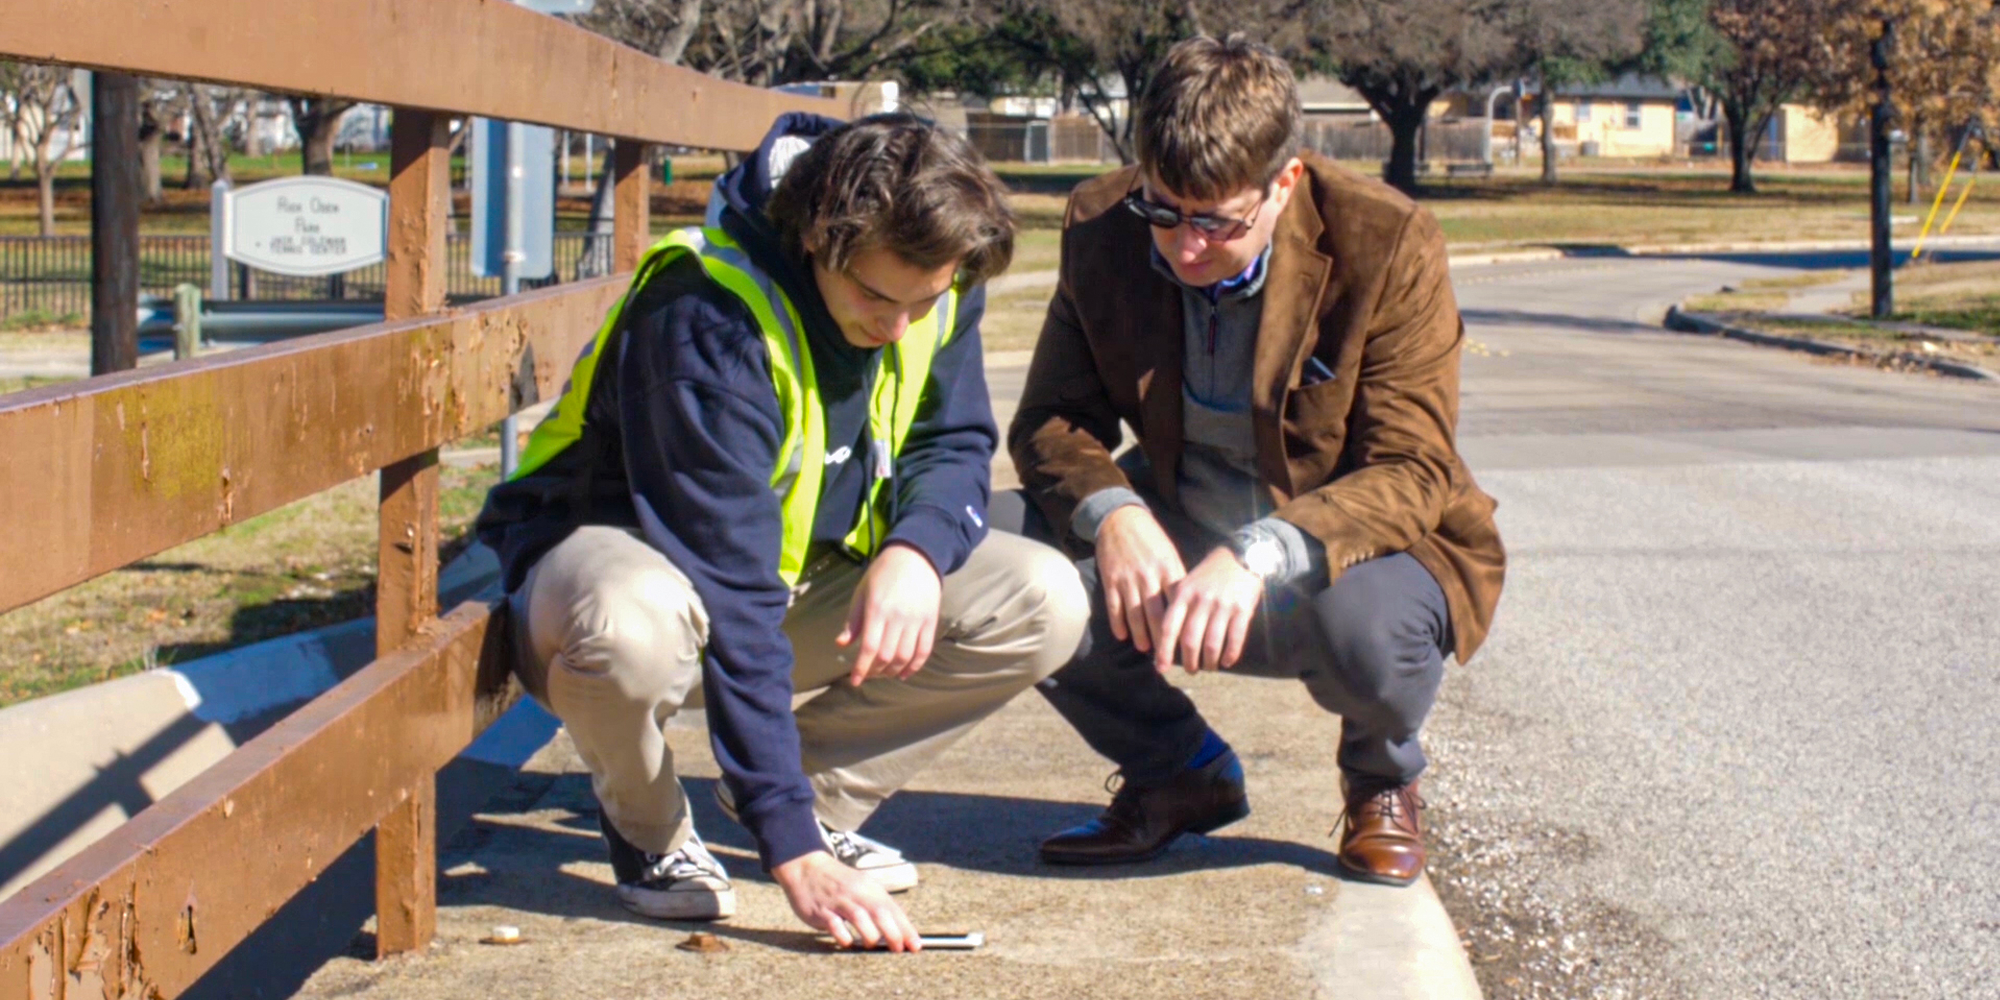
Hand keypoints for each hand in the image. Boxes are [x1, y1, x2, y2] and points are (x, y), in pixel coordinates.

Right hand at [773, 851, 920, 951]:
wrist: (806, 866)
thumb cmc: (840, 883)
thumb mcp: (862, 888)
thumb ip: (878, 907)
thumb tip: (899, 931)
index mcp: (871, 888)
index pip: (894, 910)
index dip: (906, 929)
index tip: (916, 946)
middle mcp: (857, 893)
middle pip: (881, 913)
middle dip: (893, 934)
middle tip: (899, 949)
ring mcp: (839, 901)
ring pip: (860, 918)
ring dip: (870, 935)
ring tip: (871, 944)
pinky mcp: (821, 910)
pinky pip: (835, 925)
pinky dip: (844, 936)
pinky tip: (847, 942)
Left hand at [837, 543, 942, 685]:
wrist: (916, 555)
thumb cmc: (883, 573)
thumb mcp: (863, 592)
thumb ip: (853, 620)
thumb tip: (842, 645)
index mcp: (877, 609)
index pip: (868, 647)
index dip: (861, 668)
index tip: (855, 681)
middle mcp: (897, 617)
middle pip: (886, 655)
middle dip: (875, 671)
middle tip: (868, 675)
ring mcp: (916, 619)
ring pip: (905, 656)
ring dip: (893, 671)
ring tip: (884, 674)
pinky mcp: (931, 620)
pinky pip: (924, 650)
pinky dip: (915, 666)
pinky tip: (905, 673)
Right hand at [1094, 505, 1186, 653]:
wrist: (1121, 519)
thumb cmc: (1151, 538)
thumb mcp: (1170, 554)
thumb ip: (1177, 578)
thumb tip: (1187, 605)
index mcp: (1168, 569)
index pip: (1178, 604)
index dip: (1182, 625)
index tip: (1187, 642)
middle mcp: (1149, 576)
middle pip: (1158, 614)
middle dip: (1163, 638)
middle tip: (1167, 656)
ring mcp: (1128, 579)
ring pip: (1135, 614)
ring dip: (1141, 634)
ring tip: (1146, 649)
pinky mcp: (1111, 580)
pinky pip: (1115, 606)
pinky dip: (1118, 623)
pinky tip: (1122, 636)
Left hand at [1154, 547, 1263, 672]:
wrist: (1242, 556)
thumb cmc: (1210, 573)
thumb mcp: (1188, 583)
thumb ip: (1177, 605)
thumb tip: (1165, 637)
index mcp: (1183, 594)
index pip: (1169, 627)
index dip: (1164, 651)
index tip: (1160, 668)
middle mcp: (1201, 601)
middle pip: (1190, 640)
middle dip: (1189, 661)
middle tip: (1190, 670)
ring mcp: (1223, 606)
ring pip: (1211, 644)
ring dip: (1209, 662)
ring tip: (1208, 667)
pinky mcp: (1243, 610)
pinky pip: (1235, 639)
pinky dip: (1230, 655)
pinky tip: (1227, 662)